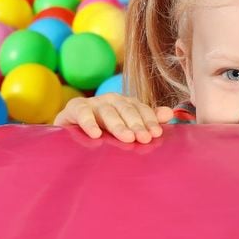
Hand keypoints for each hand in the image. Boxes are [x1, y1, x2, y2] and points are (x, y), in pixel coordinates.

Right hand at [53, 93, 174, 143]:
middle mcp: (111, 100)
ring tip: (127, 138)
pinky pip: (82, 113)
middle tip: (144, 138)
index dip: (149, 121)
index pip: (140, 110)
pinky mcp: (74, 108)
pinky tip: (96, 134)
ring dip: (118, 125)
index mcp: (125, 103)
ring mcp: (93, 102)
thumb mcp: (123, 126)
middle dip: (137, 124)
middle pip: (126, 110)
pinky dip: (89, 122)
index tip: (156, 134)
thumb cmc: (101, 130)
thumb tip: (169, 114)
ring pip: (107, 112)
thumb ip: (146, 119)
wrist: (68, 130)